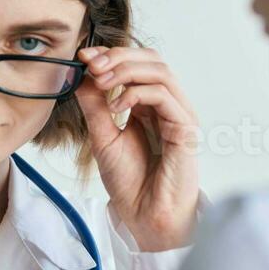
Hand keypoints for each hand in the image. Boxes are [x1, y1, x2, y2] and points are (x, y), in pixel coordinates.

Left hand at [74, 45, 199, 250]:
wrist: (143, 214)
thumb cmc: (129, 181)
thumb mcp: (102, 136)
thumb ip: (95, 105)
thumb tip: (82, 74)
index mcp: (150, 105)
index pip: (137, 64)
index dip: (111, 55)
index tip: (83, 57)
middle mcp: (168, 105)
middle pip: (152, 59)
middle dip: (118, 56)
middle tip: (91, 65)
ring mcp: (180, 115)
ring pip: (160, 71)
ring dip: (126, 70)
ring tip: (101, 83)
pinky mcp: (185, 128)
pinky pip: (164, 96)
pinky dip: (136, 92)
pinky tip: (117, 107)